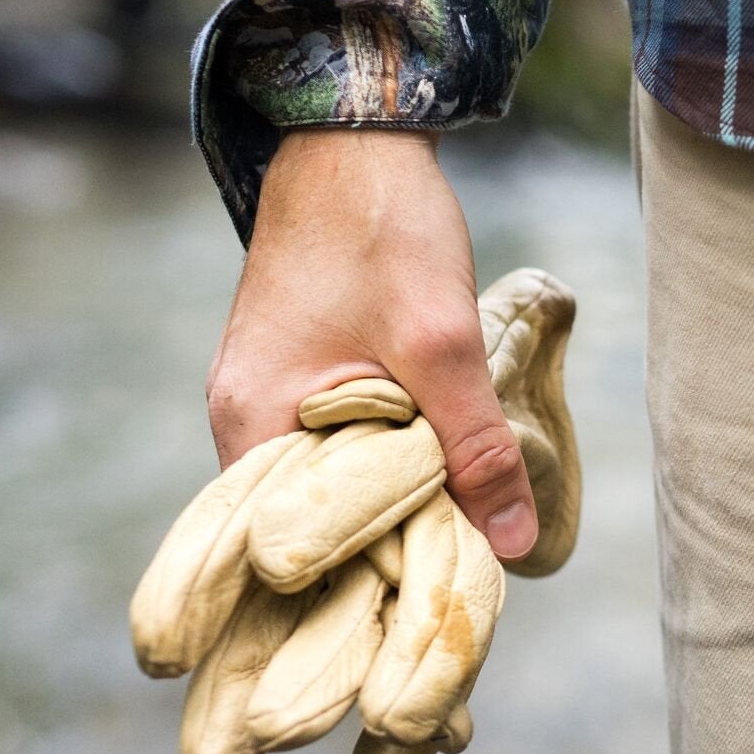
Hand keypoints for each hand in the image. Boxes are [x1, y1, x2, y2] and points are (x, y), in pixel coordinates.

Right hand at [207, 128, 538, 559]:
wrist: (354, 139)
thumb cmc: (383, 229)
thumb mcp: (442, 344)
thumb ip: (476, 448)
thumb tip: (513, 548)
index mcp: (253, 423)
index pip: (287, 553)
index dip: (354, 589)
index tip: (419, 613)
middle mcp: (240, 419)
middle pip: (304, 527)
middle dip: (373, 558)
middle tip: (448, 587)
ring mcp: (262, 395)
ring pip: (324, 485)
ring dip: (382, 510)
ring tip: (448, 544)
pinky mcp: (291, 374)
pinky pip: (330, 447)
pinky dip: (377, 468)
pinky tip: (429, 481)